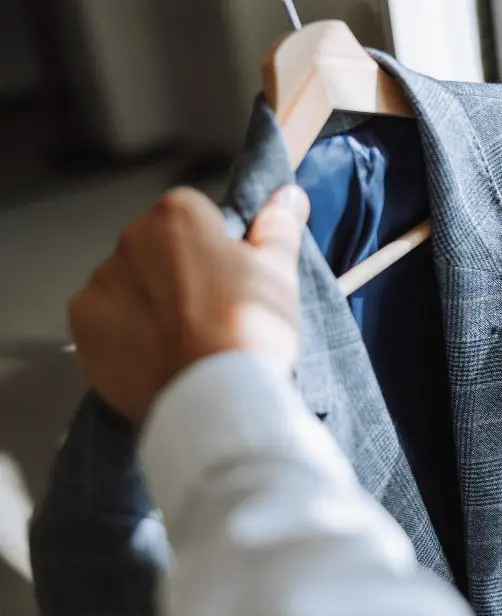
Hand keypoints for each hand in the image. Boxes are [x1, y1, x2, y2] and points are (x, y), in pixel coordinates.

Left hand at [68, 185, 310, 422]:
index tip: (234, 281)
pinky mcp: (82, 329)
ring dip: (151, 304)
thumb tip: (287, 197)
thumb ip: (278, 228)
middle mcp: (130, 241)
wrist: (216, 400)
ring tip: (187, 343)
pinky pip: (107, 322)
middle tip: (215, 315)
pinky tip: (158, 357)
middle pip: (159, 249)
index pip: (197, 217)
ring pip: (131, 285)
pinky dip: (126, 336)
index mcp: (177, 216)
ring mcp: (101, 285)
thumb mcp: (280, 273)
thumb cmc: (250, 330)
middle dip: (181, 274)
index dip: (219, 250)